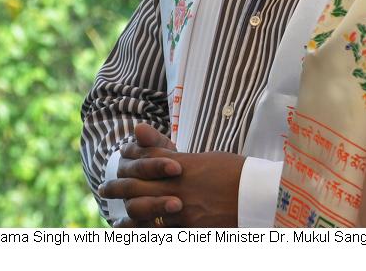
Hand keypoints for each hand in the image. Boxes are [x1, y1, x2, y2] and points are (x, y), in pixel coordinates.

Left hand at [99, 125, 244, 227]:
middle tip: (104, 190)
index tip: (119, 160)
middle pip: (136, 184)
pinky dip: (146, 233)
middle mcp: (178, 185)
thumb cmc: (235, 174)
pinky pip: (161, 232)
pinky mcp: (192, 228)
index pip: (144, 159)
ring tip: (118, 218)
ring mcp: (183, 209)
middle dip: (117, 187)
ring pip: (143, 210)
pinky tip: (136, 234)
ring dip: (127, 213)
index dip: (129, 158)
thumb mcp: (204, 157)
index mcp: (182, 165)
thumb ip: (168, 149)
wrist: (261, 196)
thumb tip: (138, 130)